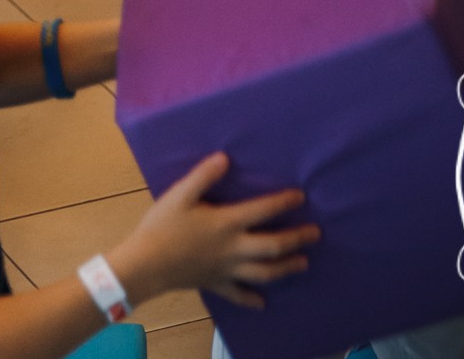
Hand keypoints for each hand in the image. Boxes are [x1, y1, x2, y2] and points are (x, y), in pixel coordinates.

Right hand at [108, 152, 314, 308]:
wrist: (147, 263)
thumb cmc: (162, 226)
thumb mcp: (180, 195)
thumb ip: (203, 176)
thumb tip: (225, 158)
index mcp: (227, 223)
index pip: (262, 211)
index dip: (283, 203)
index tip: (301, 196)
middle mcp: (234, 248)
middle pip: (273, 246)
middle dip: (296, 239)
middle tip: (316, 234)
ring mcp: (227, 269)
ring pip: (264, 272)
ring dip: (286, 268)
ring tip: (303, 263)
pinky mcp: (216, 284)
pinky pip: (238, 294)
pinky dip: (251, 299)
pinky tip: (262, 304)